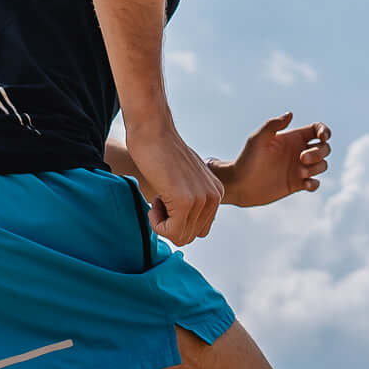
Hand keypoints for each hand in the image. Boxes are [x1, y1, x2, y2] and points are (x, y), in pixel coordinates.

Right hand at [128, 124, 224, 244]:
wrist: (152, 131)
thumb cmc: (160, 153)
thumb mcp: (185, 179)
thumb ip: (191, 199)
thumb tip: (184, 224)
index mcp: (216, 193)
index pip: (199, 229)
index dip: (177, 220)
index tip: (167, 199)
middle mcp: (215, 197)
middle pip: (190, 236)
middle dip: (170, 224)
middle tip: (161, 199)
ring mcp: (202, 199)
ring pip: (180, 236)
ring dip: (162, 223)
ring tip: (159, 197)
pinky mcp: (185, 201)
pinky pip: (171, 231)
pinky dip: (156, 223)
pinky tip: (155, 200)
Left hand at [213, 112, 332, 208]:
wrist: (239, 184)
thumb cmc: (246, 158)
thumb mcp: (258, 138)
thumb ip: (273, 125)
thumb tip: (290, 114)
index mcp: (292, 138)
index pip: (317, 129)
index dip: (325, 131)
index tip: (322, 138)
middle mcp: (298, 152)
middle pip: (324, 148)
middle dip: (319, 152)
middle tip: (301, 158)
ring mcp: (298, 169)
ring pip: (322, 165)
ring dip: (316, 168)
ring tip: (300, 173)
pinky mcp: (297, 185)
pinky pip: (315, 183)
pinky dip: (315, 184)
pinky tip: (305, 184)